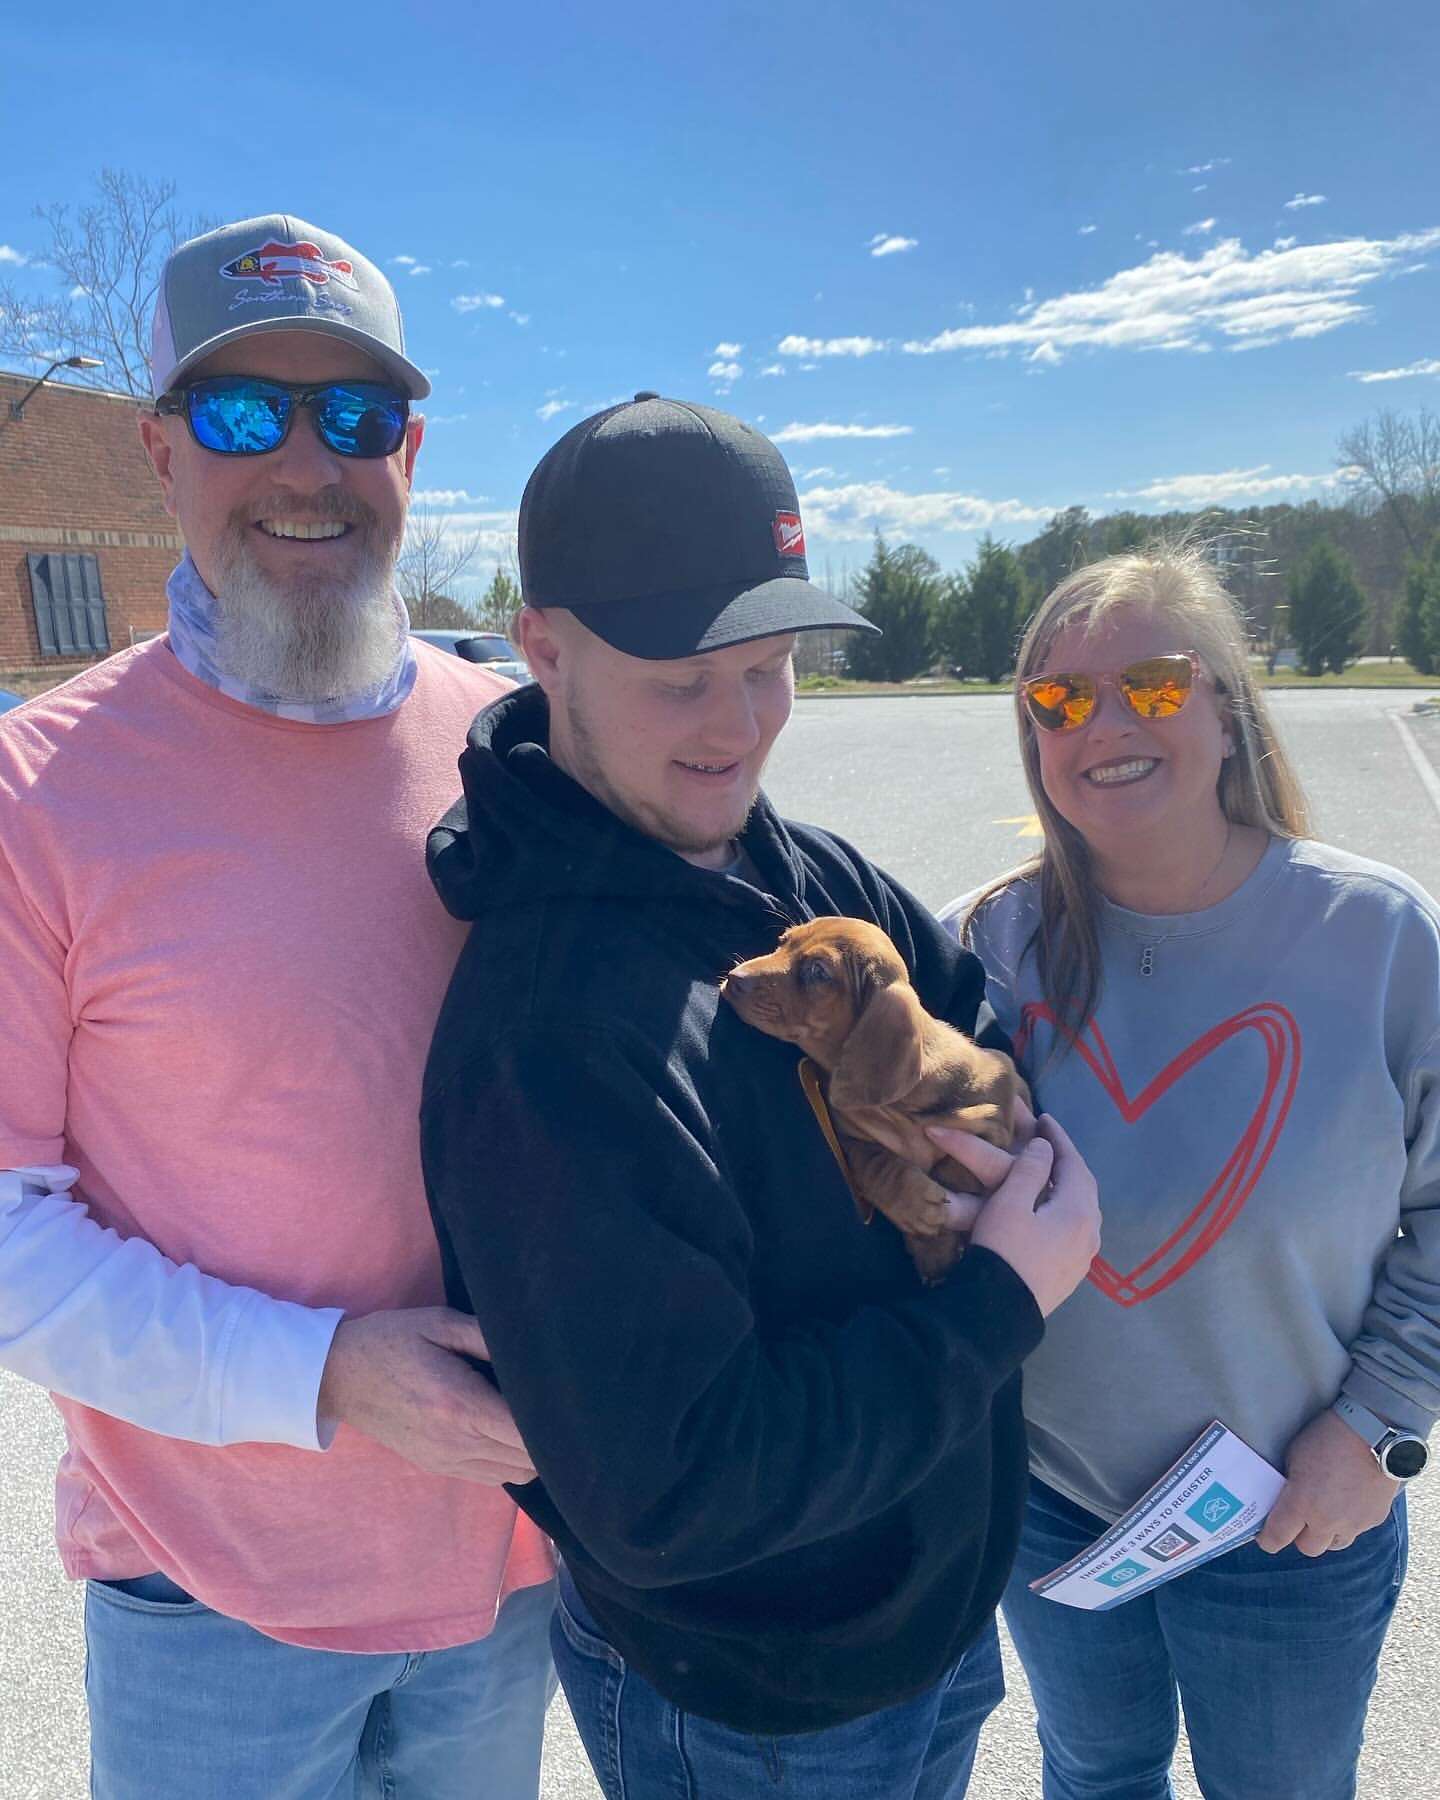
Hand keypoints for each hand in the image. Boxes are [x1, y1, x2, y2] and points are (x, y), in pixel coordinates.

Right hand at [316, 1307, 536, 1485]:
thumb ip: (488, 1336)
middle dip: (551, 1435)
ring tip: (530, 1413)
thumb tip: (532, 1352)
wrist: (339, 1376)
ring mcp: (448, 1461)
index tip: (569, 1400)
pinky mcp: (440, 1467)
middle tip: (557, 1402)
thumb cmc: (392, 1340)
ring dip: (533, 1449)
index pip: (528, 1434)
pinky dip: (512, 1458)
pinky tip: (508, 1427)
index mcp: (460, 1405)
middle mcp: (457, 1443)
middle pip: (531, 1459)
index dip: (556, 1422)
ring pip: (518, 1473)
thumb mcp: (440, 1323)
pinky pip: (494, 1475)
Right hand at [929, 1114, 1100, 1316]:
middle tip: (1048, 1142)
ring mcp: (1084, 1256)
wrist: (999, 1313)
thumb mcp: (1010, 1203)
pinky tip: (1050, 1211)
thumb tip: (1045, 1149)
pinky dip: (1065, 1209)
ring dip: (1068, 1186)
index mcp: (1078, 1211)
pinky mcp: (1072, 1273)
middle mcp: (1090, 1232)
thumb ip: (1030, 1170)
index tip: (1045, 1119)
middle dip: (1067, 1161)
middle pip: (1084, 1186)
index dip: (1058, 1139)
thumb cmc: (1004, 1251)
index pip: (1073, 1163)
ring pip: (1082, 1209)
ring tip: (1049, 1173)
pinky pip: (1076, 1229)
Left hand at [1257, 1408, 1399, 1555]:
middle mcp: (1327, 1521)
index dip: (1268, 1540)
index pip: (1278, 1537)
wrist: (1373, 1433)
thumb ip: (1289, 1484)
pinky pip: (1356, 1530)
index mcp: (1301, 1504)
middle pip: (1308, 1548)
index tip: (1265, 1538)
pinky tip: (1347, 1503)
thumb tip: (1285, 1497)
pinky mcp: (1374, 1519)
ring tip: (1324, 1514)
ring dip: (1325, 1534)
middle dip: (1299, 1536)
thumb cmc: (1327, 1438)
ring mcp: (1354, 1523)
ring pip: (1334, 1544)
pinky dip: (1348, 1522)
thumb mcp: (1294, 1456)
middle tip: (1297, 1520)